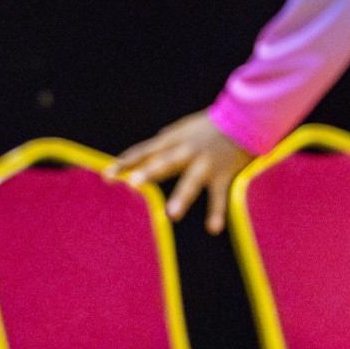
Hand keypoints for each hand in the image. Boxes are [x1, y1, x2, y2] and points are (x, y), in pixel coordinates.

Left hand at [104, 110, 252, 234]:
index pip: (144, 152)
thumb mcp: (182, 128)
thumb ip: (165, 141)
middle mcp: (186, 151)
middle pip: (165, 162)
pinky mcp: (223, 174)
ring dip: (183, 197)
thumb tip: (148, 149)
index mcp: (173, 140)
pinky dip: (216, 212)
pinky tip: (212, 228)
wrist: (243, 120)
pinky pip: (219, 196)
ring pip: (192, 180)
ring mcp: (205, 163)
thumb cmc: (209, 126)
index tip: (107, 175)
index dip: (125, 162)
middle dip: (149, 172)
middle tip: (133, 184)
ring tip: (172, 214)